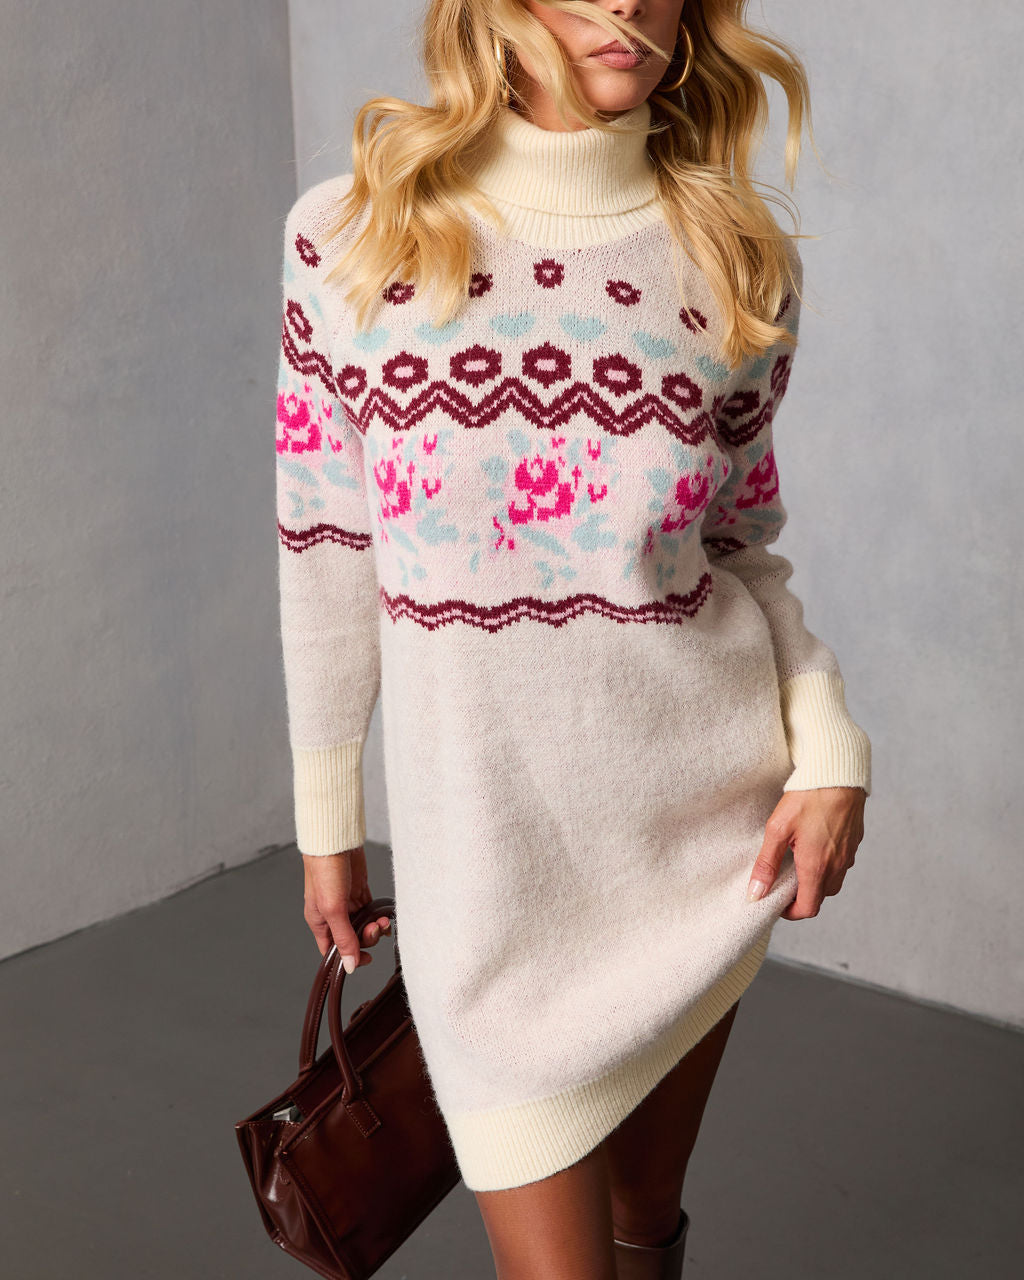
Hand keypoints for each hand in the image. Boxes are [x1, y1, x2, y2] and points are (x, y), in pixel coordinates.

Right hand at [302, 845, 390, 970]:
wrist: (336, 841)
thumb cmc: (325, 870)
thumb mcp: (333, 909)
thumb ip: (343, 938)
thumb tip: (350, 964)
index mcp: (319, 922)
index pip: (331, 950)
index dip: (347, 958)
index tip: (365, 959)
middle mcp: (332, 914)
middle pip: (352, 938)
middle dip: (367, 938)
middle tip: (374, 928)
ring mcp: (346, 903)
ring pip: (364, 925)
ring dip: (375, 927)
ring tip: (382, 920)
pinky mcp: (359, 891)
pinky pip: (370, 910)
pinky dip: (378, 915)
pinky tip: (384, 915)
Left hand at [746, 787, 865, 919]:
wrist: (839, 773)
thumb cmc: (807, 797)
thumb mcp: (778, 828)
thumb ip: (766, 863)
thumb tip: (756, 893)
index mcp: (817, 866)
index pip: (808, 908)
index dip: (791, 912)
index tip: (777, 901)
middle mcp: (837, 865)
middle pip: (821, 897)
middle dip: (802, 896)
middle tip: (784, 879)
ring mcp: (849, 854)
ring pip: (833, 882)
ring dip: (816, 881)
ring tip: (797, 861)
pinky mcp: (855, 841)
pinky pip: (842, 864)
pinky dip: (828, 864)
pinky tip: (814, 844)